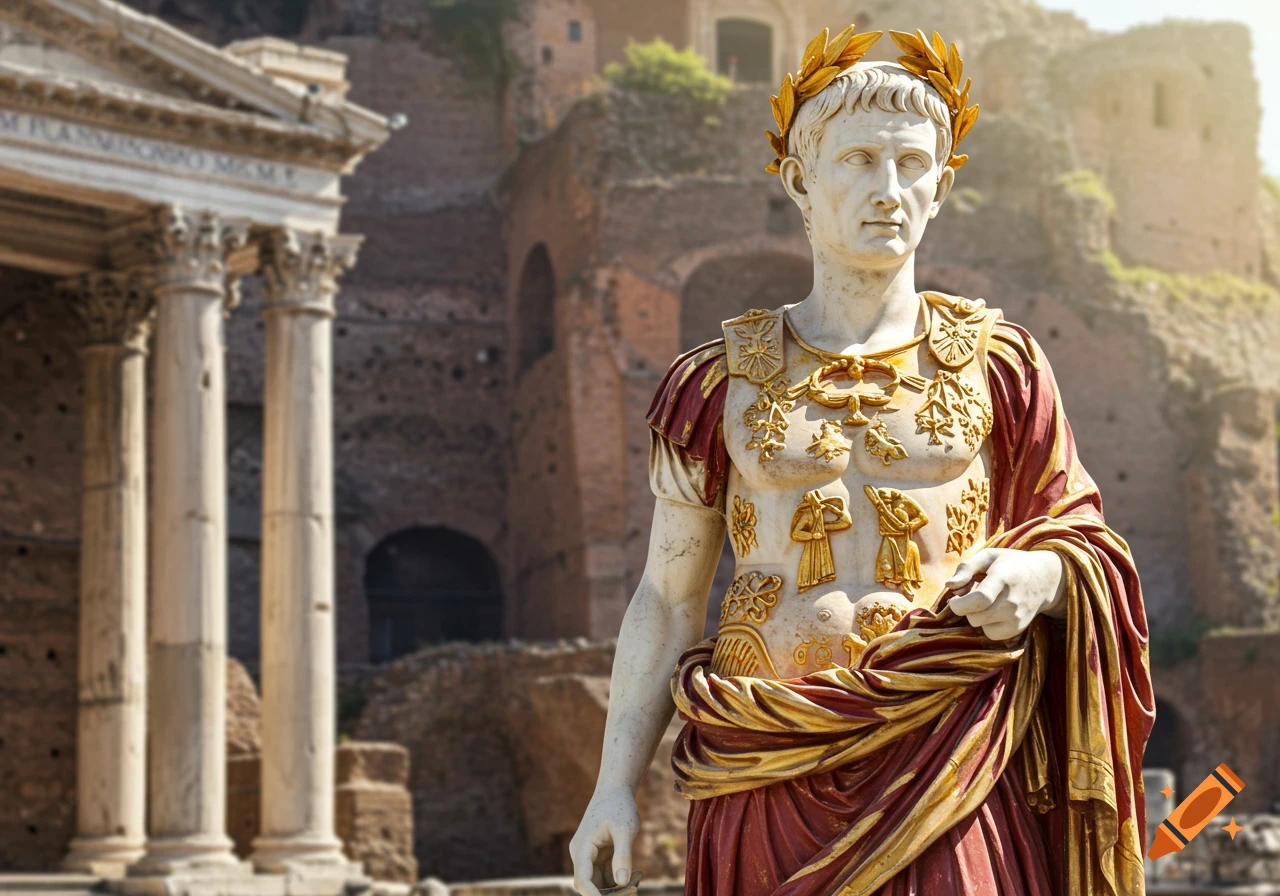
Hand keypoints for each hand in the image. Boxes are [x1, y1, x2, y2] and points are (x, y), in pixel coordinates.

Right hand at [570, 785, 640, 895]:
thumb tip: (622, 882)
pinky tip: (634, 876)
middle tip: (633, 892)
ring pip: (598, 882)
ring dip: (615, 888)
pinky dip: (618, 879)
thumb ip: (623, 856)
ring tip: (637, 882)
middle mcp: (581, 854)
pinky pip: (605, 875)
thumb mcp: (625, 829)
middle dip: (608, 894)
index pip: (582, 879)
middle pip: (590, 884)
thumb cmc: (619, 806)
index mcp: (582, 847)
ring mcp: (588, 856)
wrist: (615, 790)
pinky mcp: (597, 856)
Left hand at [945, 548, 1065, 639]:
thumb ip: (966, 568)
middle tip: (971, 594)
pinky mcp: (1018, 628)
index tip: (954, 598)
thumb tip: (949, 586)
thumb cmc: (1010, 564)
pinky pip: (990, 634)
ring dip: (974, 614)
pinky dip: (985, 624)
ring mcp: (1017, 617)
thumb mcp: (989, 556)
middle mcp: (1012, 600)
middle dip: (964, 607)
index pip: (981, 598)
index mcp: (1004, 577)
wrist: (1045, 579)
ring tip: (985, 601)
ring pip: (979, 625)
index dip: (960, 603)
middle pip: (975, 616)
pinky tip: (993, 611)